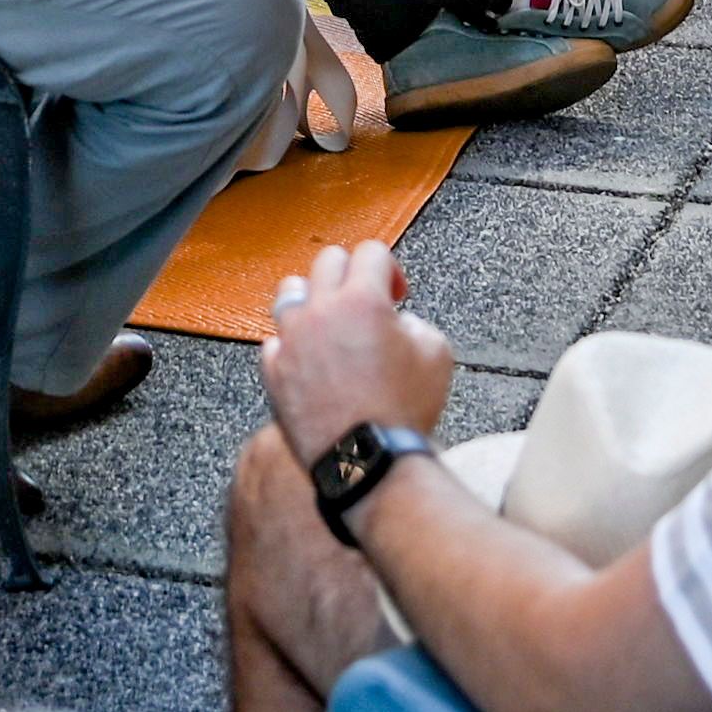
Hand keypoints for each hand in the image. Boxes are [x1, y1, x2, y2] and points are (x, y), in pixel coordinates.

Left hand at [259, 241, 456, 455]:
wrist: (367, 461)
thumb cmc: (404, 411)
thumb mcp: (437, 354)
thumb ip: (415, 322)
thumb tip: (396, 323)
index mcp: (362, 300)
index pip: (370, 251)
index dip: (389, 269)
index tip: (395, 294)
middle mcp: (321, 312)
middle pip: (327, 262)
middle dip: (351, 276)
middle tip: (365, 304)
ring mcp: (291, 340)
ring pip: (291, 292)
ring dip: (313, 299)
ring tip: (330, 322)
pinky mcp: (274, 371)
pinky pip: (275, 339)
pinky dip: (292, 342)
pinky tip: (311, 358)